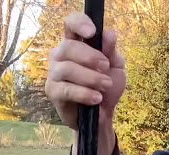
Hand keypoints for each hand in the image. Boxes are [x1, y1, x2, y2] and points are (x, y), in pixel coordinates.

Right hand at [46, 11, 124, 154]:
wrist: (103, 116)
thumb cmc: (107, 87)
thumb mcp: (115, 67)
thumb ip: (111, 51)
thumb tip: (109, 34)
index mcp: (76, 43)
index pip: (71, 24)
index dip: (79, 24)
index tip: (92, 32)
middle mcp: (61, 55)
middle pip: (68, 47)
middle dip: (90, 57)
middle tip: (106, 67)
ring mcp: (54, 73)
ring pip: (67, 69)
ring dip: (90, 77)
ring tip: (105, 86)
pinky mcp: (52, 91)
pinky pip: (66, 89)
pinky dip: (83, 93)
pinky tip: (96, 98)